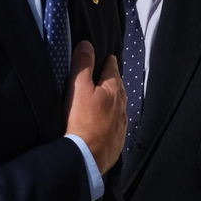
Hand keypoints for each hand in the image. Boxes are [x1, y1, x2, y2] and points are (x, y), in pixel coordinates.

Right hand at [63, 41, 127, 174]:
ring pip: (121, 106)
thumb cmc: (82, 120)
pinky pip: (119, 123)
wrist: (87, 156)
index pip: (112, 71)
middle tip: (111, 74)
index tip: (110, 57)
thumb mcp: (78, 88)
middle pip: (120, 88)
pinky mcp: (117, 139)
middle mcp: (121, 106)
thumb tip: (87, 44)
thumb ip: (83, 65)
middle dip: (115, 79)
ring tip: (112, 95)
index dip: (110, 62)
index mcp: (113, 91)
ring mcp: (121, 124)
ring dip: (117, 98)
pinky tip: (111, 121)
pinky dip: (115, 117)